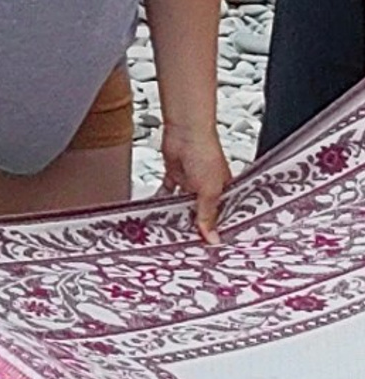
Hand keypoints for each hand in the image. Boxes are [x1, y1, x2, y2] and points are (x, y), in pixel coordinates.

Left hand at [160, 120, 231, 240]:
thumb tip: (212, 237)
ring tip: (169, 232)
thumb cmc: (205, 154)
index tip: (207, 247)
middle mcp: (207, 188)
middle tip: (185, 244)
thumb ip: (207, 214)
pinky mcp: (174, 174)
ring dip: (175, 214)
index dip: (213, 230)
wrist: (185, 131)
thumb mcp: (209, 190)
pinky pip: (166, 191)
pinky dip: (160, 199)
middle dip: (192, 225)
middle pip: (199, 211)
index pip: (219, 216)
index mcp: (223, 191)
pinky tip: (154, 211)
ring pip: (182, 203)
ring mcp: (190, 181)